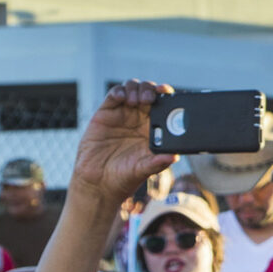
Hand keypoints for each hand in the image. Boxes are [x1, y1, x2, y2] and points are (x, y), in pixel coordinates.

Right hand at [69, 80, 172, 205]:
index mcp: (154, 128)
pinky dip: (119, 91)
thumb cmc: (125, 176)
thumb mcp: (144, 169)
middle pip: (149, 93)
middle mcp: (140, 119)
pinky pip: (113, 95)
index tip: (168, 94)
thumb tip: (174, 157)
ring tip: (136, 101)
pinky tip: (122, 97)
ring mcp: (123, 114)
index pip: (164, 106)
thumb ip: (158, 162)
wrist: (98, 182)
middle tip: (149, 99)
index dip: (167, 96)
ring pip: (132, 89)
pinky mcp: (105, 114)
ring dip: (136, 88)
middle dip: (151, 90)